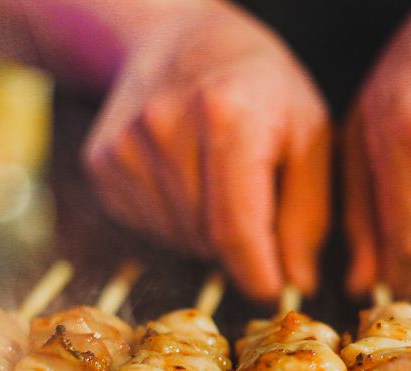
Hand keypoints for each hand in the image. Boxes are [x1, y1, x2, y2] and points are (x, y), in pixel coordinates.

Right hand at [83, 1, 329, 300]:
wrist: (176, 38)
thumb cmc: (256, 86)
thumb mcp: (307, 133)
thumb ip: (308, 213)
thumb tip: (296, 283)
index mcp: (226, 116)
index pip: (238, 230)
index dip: (258, 276)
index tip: (273, 292)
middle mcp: (164, 129)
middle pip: (206, 241)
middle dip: (238, 248)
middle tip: (251, 205)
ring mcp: (124, 149)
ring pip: (177, 239)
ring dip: (206, 234)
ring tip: (216, 183)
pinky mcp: (102, 165)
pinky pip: (148, 227)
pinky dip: (175, 222)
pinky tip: (185, 180)